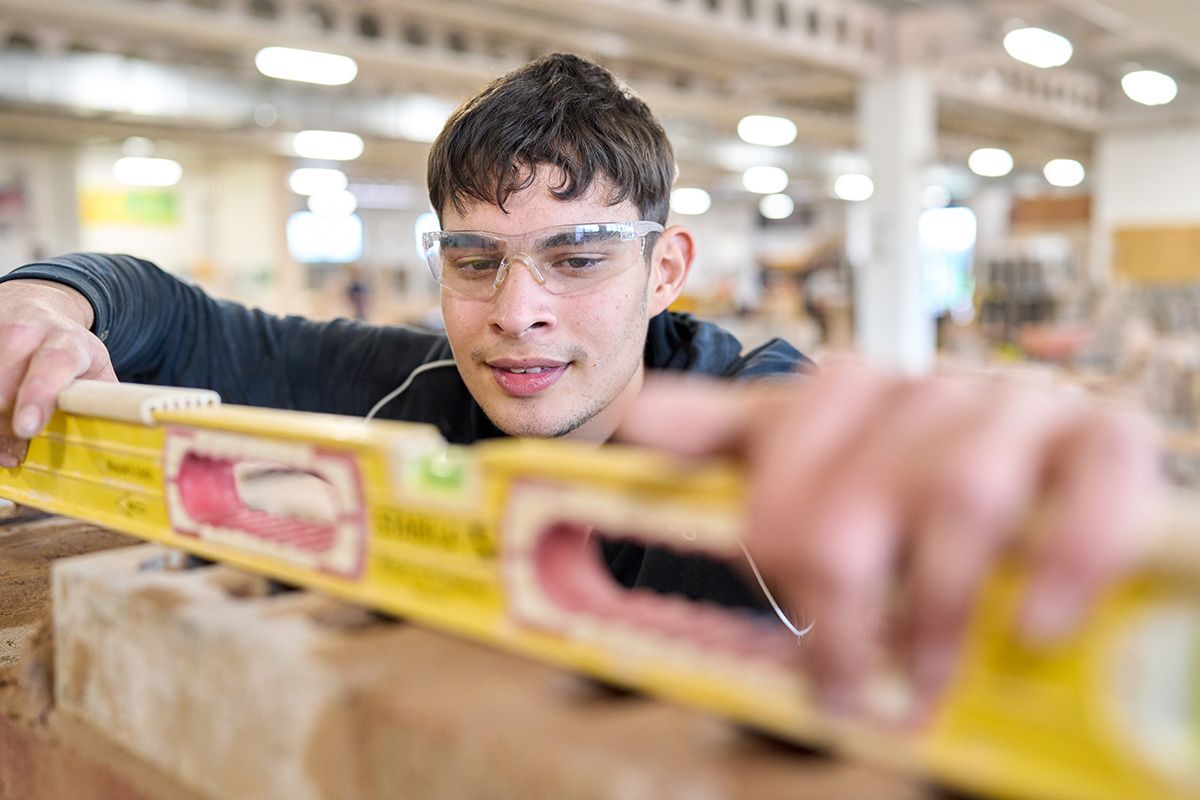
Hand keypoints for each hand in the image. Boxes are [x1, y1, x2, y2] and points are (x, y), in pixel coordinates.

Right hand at [0, 279, 116, 466]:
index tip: (28, 428)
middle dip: (6, 425)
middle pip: (4, 386)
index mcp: (67, 341)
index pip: (52, 365)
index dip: (38, 397)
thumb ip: (106, 399)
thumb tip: (126, 435)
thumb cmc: (71, 350)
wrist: (35, 307)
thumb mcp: (96, 368)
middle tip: (16, 452)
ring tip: (6, 445)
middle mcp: (25, 334)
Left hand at [617, 361, 1159, 721]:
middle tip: (838, 677)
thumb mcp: (813, 457)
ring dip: (934, 607)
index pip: (783, 432)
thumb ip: (729, 439)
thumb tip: (639, 419)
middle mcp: (933, 387)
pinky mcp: (1107, 436)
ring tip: (918, 681)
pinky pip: (1094, 486)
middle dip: (840, 596)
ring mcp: (1023, 407)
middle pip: (863, 485)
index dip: (773, 527)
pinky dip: (1064, 561)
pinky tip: (1039, 627)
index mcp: (857, 387)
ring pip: (963, 493)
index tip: (778, 614)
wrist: (1037, 472)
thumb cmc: (909, 480)